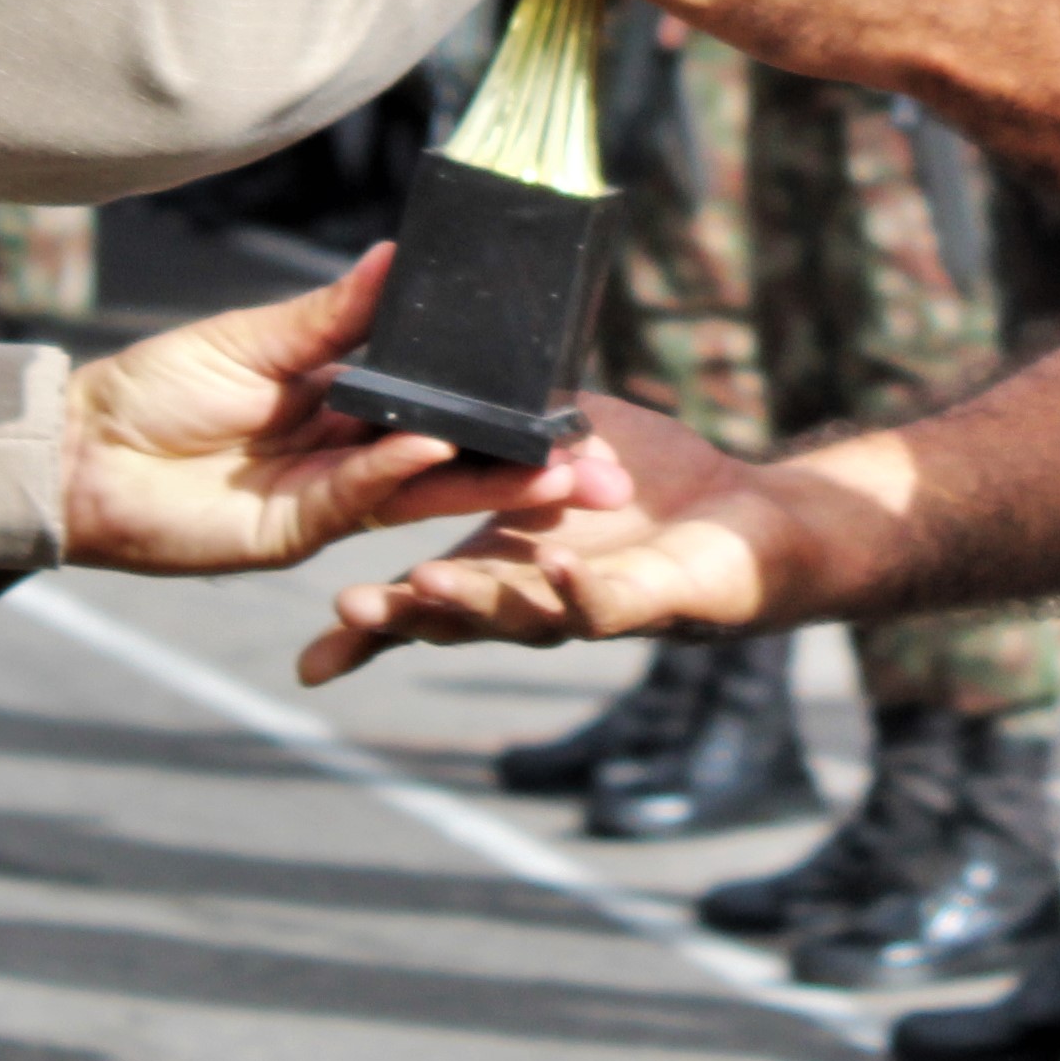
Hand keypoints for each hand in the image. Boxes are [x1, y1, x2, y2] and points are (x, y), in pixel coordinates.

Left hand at [59, 250, 635, 574]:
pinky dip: (398, 477)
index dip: (492, 390)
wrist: (81, 455)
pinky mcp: (297, 531)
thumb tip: (395, 255)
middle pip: (449, 448)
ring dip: (484, 479)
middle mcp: (349, 445)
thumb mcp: (251, 337)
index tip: (558, 381)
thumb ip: (332, 313)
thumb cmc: (155, 388)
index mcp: (344, 390)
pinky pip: (360, 499)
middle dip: (517, 452)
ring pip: (423, 487)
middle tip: (587, 452)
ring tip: (548, 467)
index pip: (436, 391)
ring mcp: (329, 492)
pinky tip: (434, 455)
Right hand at [296, 395, 876, 683]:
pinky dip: (578, 590)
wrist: (748, 514)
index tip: (311, 652)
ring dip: (471, 605)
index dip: (369, 631)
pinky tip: (554, 570)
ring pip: (522, 618)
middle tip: (343, 611)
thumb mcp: (542, 450)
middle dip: (399, 620)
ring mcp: (592, 608)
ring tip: (419, 586)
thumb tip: (415, 408)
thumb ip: (483, 439)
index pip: (422, 606)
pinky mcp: (656, 602)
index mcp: (501, 570)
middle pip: (455, 621)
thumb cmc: (643, 485)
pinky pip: (610, 603)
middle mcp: (536, 603)